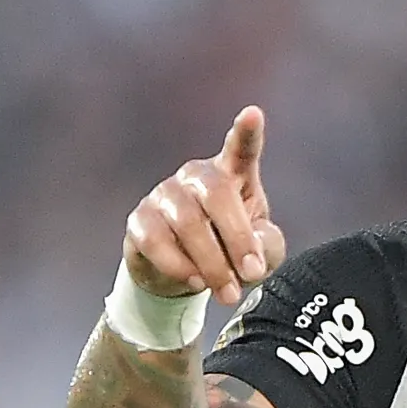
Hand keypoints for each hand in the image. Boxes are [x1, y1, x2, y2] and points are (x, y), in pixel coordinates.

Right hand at [125, 107, 284, 304]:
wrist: (186, 276)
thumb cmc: (231, 252)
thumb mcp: (262, 252)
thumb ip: (266, 246)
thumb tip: (251, 253)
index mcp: (232, 175)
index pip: (240, 149)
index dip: (246, 132)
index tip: (252, 114)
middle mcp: (196, 177)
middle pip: (216, 194)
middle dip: (237, 238)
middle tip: (252, 275)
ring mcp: (165, 195)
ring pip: (188, 223)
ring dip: (212, 263)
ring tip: (228, 293)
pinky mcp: (140, 220)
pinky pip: (157, 242)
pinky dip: (180, 266)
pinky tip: (195, 281)